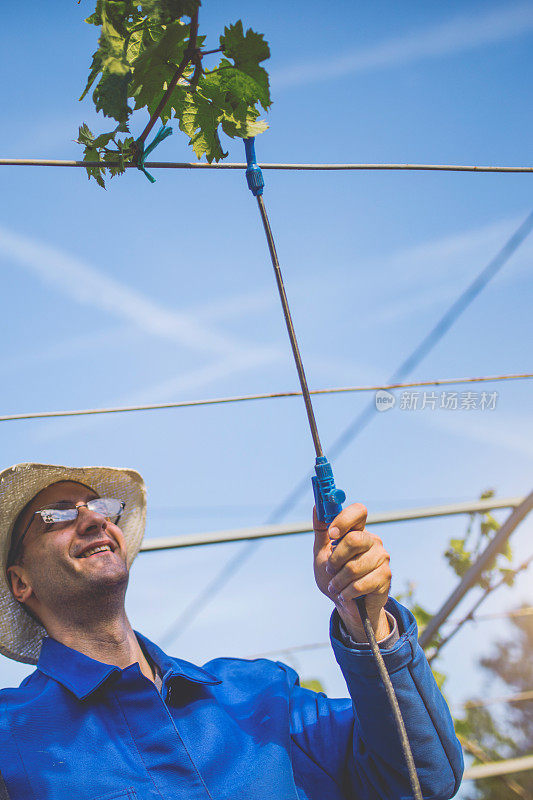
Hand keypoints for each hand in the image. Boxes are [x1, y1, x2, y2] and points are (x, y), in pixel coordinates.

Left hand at [313, 503, 391, 641]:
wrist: (347, 605)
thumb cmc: (334, 575)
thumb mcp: (322, 552)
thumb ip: (321, 530)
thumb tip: (316, 506)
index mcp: (357, 530)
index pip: (359, 511)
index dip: (345, 519)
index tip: (332, 533)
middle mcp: (372, 540)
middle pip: (355, 539)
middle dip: (336, 559)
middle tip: (330, 569)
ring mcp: (381, 557)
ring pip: (354, 566)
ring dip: (338, 580)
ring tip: (336, 586)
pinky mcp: (386, 576)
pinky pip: (360, 584)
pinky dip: (347, 592)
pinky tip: (346, 594)